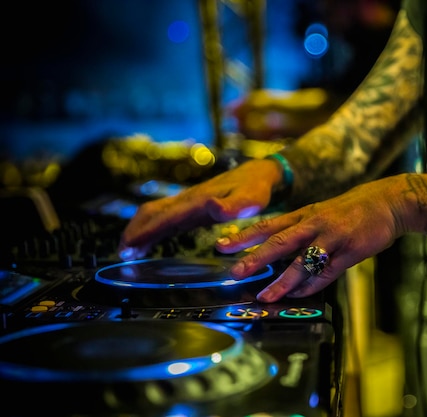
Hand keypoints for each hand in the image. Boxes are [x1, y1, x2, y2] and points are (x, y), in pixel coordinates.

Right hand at [117, 158, 281, 259]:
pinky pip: (163, 216)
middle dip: (134, 231)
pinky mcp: (190, 205)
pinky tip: (146, 243)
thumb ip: (233, 206)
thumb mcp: (250, 200)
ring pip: (154, 213)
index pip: (166, 217)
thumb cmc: (254, 190)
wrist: (256, 174)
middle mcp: (188, 199)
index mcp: (198, 200)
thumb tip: (212, 207)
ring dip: (138, 230)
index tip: (130, 246)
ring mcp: (187, 201)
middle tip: (121, 254)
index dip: (147, 231)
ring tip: (127, 252)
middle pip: (152, 213)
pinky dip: (150, 228)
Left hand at [216, 175, 409, 302]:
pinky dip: (311, 286)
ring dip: (282, 281)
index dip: (244, 235)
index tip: (222, 245)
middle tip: (234, 272)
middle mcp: (314, 224)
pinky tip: (298, 296)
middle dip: (255, 258)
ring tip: (265, 296)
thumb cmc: (350, 210)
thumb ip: (298, 230)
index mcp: (304, 214)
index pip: (268, 225)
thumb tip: (273, 251)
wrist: (387, 202)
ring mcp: (332, 238)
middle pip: (279, 242)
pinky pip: (327, 273)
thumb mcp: (320, 213)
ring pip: (302, 261)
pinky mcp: (350, 252)